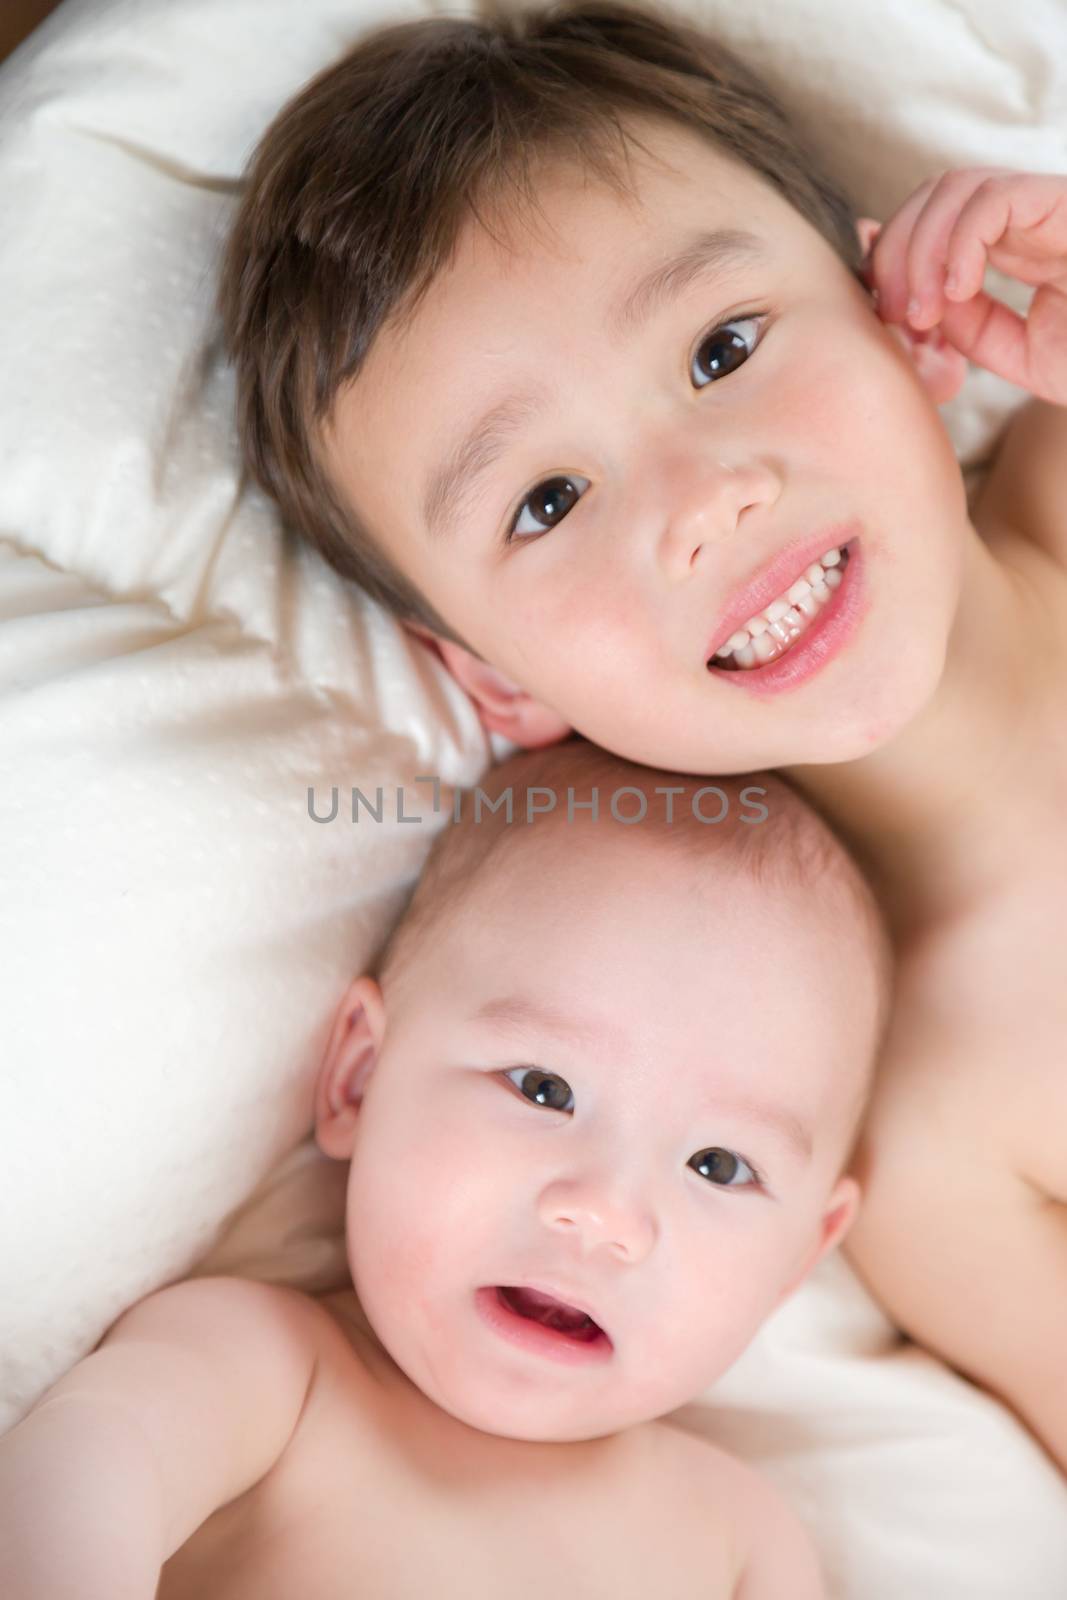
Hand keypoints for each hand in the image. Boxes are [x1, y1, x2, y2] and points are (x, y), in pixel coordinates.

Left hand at [861, 168, 1066, 404]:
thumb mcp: (1020, 354)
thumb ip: (971, 328)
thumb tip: (920, 303)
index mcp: (1014, 247)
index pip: (932, 223)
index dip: (895, 260)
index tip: (890, 317)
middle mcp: (1027, 218)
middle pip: (933, 196)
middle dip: (897, 249)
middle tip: (898, 312)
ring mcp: (1048, 205)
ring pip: (956, 186)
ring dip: (922, 247)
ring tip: (927, 308)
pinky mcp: (1066, 202)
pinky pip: (996, 196)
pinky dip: (961, 240)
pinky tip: (959, 289)